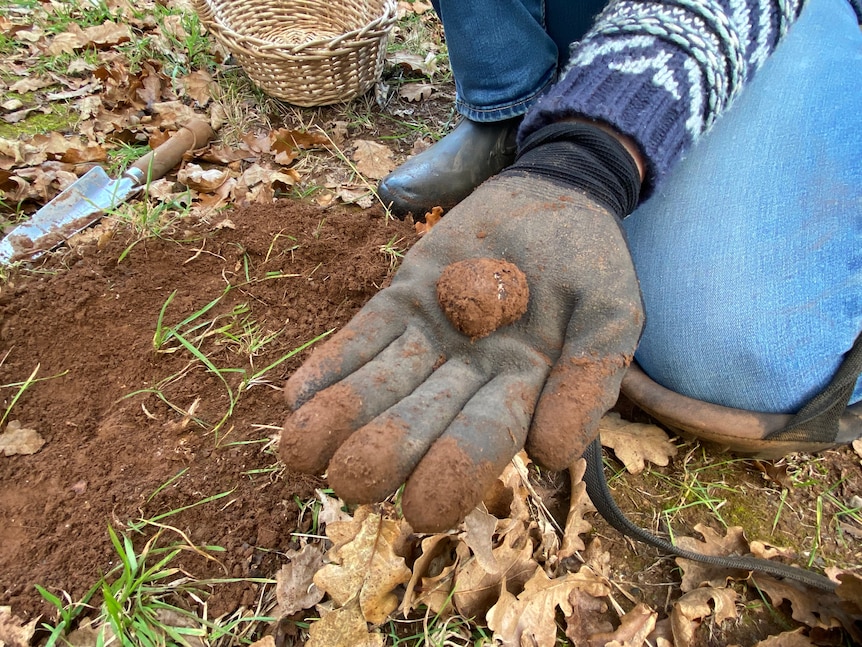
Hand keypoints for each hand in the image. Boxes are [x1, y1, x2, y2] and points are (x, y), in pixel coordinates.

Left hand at [280, 125, 643, 532]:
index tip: (423, 509)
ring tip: (297, 450)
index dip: (455, 473)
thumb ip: (590, 378)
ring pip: (379, 386)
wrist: (554, 196)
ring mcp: (429, 337)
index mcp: (520, 390)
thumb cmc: (590, 261)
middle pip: (419, 420)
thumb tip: (555, 453)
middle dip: (384, 452)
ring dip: (340, 418)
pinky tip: (298, 395)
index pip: (482, 439)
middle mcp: (466, 375)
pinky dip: (332, 365)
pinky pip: (362, 337)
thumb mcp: (609, 313)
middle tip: (348, 482)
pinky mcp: (402, 301)